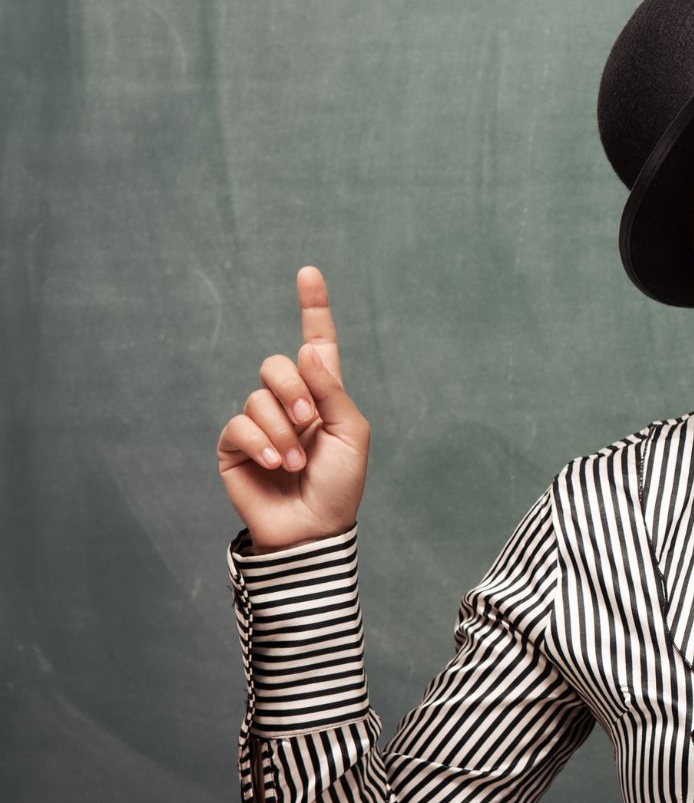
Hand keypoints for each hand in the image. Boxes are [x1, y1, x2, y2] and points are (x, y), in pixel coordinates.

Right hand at [215, 265, 370, 552]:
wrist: (314, 529)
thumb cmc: (340, 484)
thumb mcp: (350, 432)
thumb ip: (330, 390)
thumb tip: (305, 350)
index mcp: (323, 394)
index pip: (316, 343)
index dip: (312, 307)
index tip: (308, 272)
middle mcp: (290, 402)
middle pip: (277, 364)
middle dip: (294, 391)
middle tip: (308, 423)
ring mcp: (259, 422)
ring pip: (258, 397)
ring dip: (282, 430)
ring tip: (296, 461)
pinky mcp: (234, 446)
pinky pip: (239, 424)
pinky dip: (261, 443)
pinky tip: (277, 466)